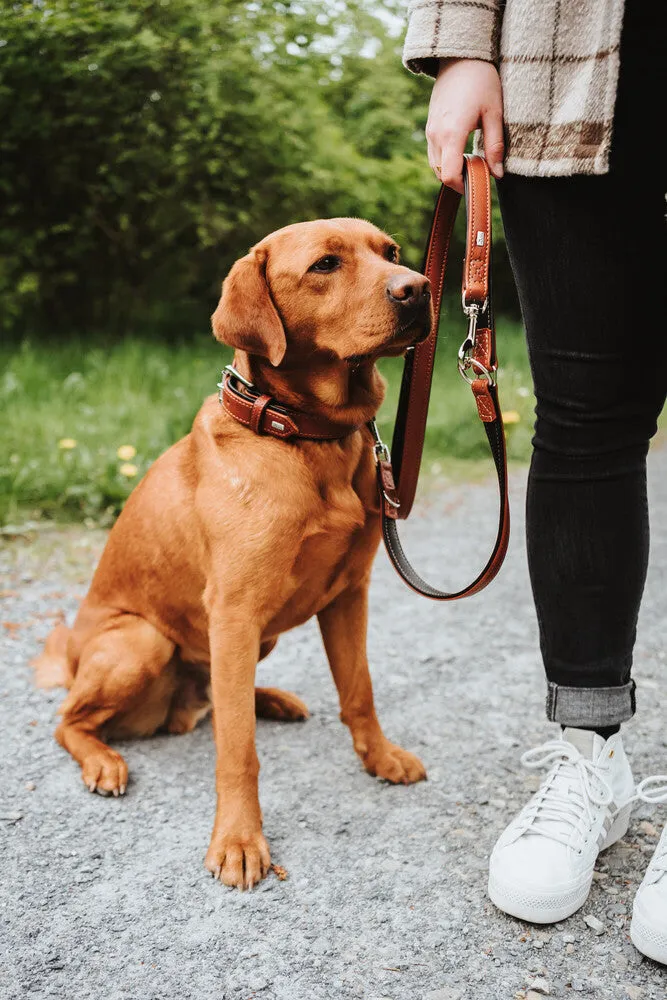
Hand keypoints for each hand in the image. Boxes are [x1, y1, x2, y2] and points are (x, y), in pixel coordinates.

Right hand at [426, 58, 503, 193]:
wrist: (460, 57)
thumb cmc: (481, 81)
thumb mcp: (494, 113)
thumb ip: (495, 146)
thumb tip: (498, 174)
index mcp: (452, 133)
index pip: (448, 175)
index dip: (462, 186)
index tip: (478, 184)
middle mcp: (436, 135)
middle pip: (440, 173)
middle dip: (458, 179)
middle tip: (479, 171)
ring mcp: (430, 131)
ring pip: (435, 165)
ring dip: (451, 169)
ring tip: (472, 160)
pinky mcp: (430, 127)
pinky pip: (434, 153)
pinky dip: (446, 159)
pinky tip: (462, 150)